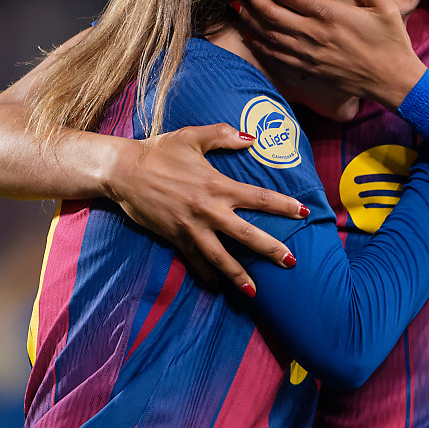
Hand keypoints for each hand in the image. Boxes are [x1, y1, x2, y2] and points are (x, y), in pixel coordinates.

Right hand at [105, 124, 306, 294]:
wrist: (124, 171)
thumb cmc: (159, 151)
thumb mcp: (192, 136)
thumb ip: (224, 135)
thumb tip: (251, 138)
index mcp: (218, 185)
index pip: (259, 198)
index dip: (283, 206)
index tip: (304, 212)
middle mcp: (209, 210)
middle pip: (247, 235)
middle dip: (271, 250)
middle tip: (292, 262)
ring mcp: (191, 228)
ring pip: (221, 258)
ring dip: (239, 276)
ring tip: (255, 293)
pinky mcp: (175, 238)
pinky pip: (195, 261)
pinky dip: (206, 275)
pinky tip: (218, 286)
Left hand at [233, 0, 426, 106]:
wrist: (393, 81)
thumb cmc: (391, 42)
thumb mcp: (385, 7)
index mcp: (331, 15)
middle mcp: (314, 35)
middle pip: (271, 12)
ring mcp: (308, 54)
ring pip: (269, 34)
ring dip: (248, 17)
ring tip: (234, 2)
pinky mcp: (308, 69)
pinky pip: (276, 55)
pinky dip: (258, 42)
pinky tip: (247, 33)